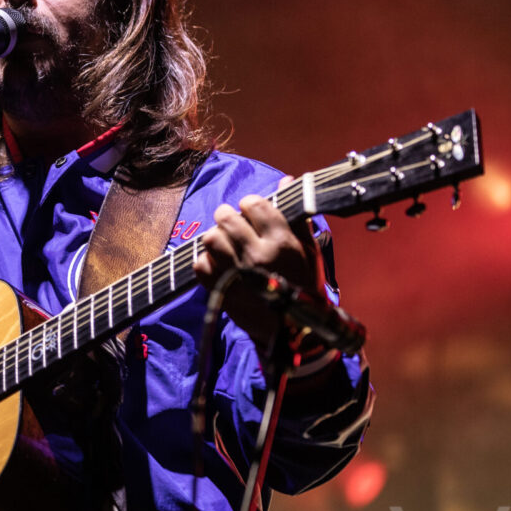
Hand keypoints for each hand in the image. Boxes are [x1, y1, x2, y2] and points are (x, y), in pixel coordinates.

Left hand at [192, 176, 327, 354]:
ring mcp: (236, 274)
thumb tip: (287, 180)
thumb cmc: (304, 285)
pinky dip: (206, 261)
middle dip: (228, 216)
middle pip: (226, 217)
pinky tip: (219, 263)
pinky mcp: (221, 290)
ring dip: (216, 237)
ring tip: (225, 244)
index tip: (252, 211)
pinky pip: (200, 264)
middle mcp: (257, 255)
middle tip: (233, 224)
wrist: (295, 330)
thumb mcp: (310, 250)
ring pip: (210, 238)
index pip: (254, 204)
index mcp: (282, 242)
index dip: (250, 204)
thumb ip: (296, 216)